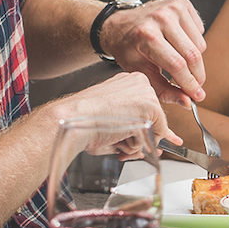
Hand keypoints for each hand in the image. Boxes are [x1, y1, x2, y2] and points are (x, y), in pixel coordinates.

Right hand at [58, 72, 174, 144]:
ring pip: (154, 128)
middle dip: (136, 136)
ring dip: (135, 141)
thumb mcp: (110, 120)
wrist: (71, 120)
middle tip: (114, 138)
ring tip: (114, 136)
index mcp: (127, 82)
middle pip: (152, 119)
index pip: (144, 110)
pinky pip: (157, 135)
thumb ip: (132, 129)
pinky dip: (140, 143)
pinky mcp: (151, 106)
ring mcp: (147, 93)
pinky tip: (120, 136)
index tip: (122, 135)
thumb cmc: (82, 122)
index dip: (135, 128)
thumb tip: (153, 145)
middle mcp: (139, 83)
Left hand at [99, 0, 207, 104]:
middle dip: (197, 75)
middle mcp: (161, 17)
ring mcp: (172, 6)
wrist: (119, 24)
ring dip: (194, 58)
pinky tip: (177, 42)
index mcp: (146, 36)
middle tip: (195, 86)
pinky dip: (193, 41)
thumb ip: (164, 90)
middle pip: (192, 55)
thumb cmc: (129, 50)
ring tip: (178, 60)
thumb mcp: (140, 72)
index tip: (197, 97)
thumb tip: (188, 103)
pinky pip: (199, 30)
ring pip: (200, 44)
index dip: (189, 84)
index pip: (177, 64)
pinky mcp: (181, 1)